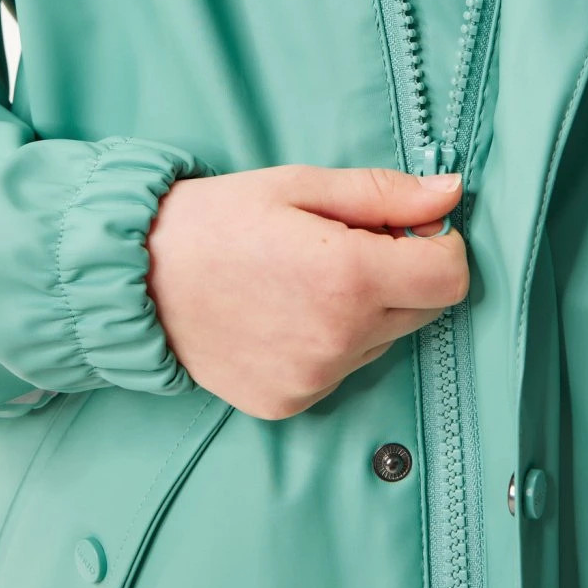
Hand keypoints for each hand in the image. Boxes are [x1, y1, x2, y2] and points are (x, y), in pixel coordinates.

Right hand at [144, 162, 468, 419]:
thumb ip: (384, 194)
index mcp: (348, 277)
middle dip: (403, 274)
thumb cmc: (218, 218)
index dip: (438, 244)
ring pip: (383, 341)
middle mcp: (339, 340)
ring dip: (367, 309)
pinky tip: (285, 310)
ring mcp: (314, 379)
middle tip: (346, 243)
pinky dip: (332, 341)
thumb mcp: (300, 185)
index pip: (451, 277)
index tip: (405, 227)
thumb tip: (451, 194)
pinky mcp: (290, 403)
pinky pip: (342, 370)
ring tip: (305, 277)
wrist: (137, 276)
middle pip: (424, 311)